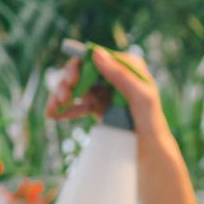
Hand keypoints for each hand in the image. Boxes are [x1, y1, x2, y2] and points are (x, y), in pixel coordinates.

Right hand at [46, 45, 164, 132]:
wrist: (149, 151)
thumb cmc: (151, 122)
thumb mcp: (141, 97)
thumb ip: (120, 75)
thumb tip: (96, 53)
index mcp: (127, 67)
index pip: (96, 57)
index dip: (79, 66)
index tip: (72, 80)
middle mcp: (114, 76)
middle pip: (82, 72)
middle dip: (67, 84)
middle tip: (62, 98)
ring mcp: (105, 92)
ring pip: (76, 88)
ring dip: (60, 97)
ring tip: (52, 110)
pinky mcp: (98, 107)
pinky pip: (77, 105)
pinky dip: (65, 110)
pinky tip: (55, 116)